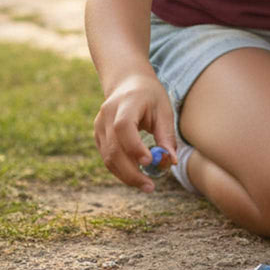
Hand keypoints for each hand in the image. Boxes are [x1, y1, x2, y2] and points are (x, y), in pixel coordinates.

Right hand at [93, 72, 176, 192]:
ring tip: (147, 185)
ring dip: (126, 175)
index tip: (149, 163)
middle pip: (113, 148)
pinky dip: (121, 169)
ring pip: (108, 158)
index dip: (134, 147)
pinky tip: (137, 175)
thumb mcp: (163, 110)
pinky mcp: (98, 135)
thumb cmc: (150, 96)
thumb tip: (172, 161)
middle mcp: (107, 114)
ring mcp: (99, 125)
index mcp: (126, 102)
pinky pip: (107, 158)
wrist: (127, 82)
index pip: (123, 127)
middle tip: (150, 186)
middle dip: (131, 172)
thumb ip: (166, 135)